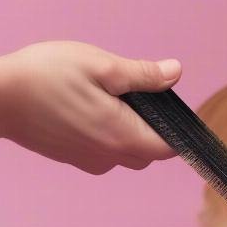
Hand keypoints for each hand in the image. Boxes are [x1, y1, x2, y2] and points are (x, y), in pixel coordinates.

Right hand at [0, 41, 181, 173]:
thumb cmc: (47, 75)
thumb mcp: (103, 66)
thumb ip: (143, 75)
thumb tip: (175, 73)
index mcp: (122, 136)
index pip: (169, 148)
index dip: (179, 130)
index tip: (175, 107)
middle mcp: (107, 157)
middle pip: (150, 153)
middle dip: (156, 129)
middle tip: (142, 95)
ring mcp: (87, 160)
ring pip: (127, 154)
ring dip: (133, 131)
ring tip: (116, 98)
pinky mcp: (71, 156)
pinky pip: (106, 152)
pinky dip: (112, 135)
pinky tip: (96, 107)